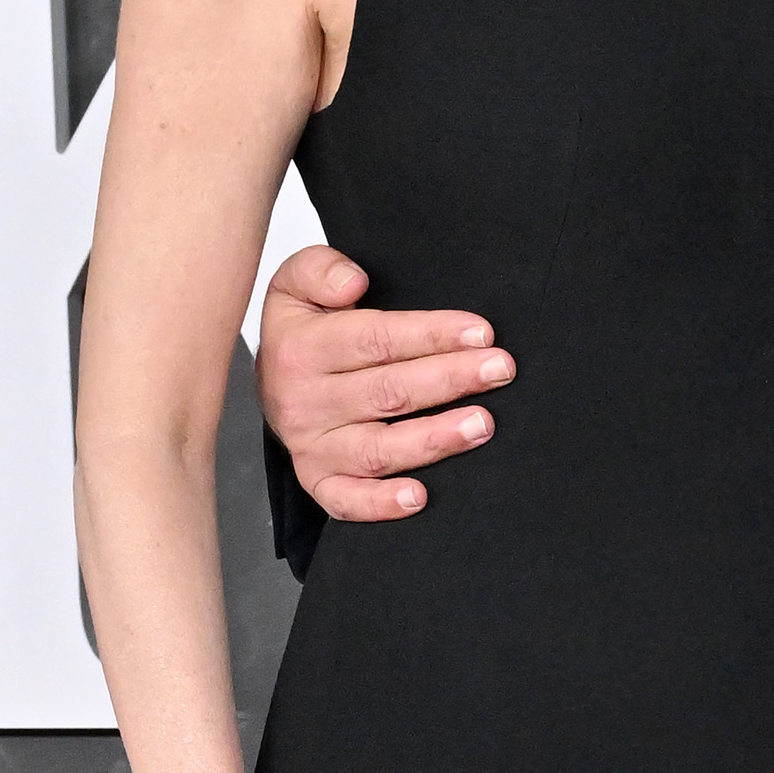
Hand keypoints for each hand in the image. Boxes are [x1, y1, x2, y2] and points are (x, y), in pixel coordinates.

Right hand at [257, 245, 508, 521]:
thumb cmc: (303, 331)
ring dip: (434, 439)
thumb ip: (320, 269)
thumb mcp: (297, 284)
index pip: (376, 340)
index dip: (431, 335)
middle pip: (388, 392)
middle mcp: (303, 401)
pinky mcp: (318, 480)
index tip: (480, 332)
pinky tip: (419, 497)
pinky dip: (379, 504)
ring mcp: (311, 446)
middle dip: (451, 378)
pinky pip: (346, 501)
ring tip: (482, 424)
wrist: (273, 382)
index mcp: (301, 349)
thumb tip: (352, 284)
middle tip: (500, 370)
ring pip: (378, 448)